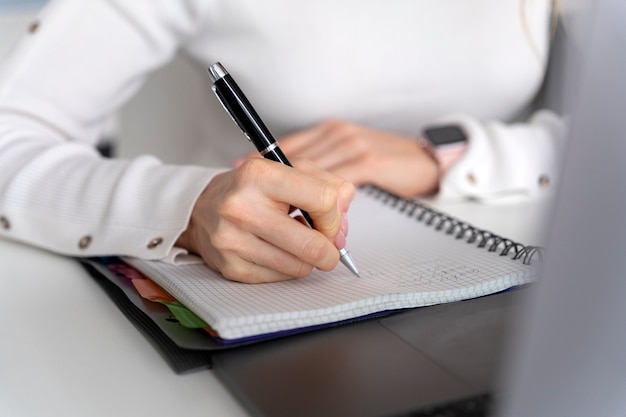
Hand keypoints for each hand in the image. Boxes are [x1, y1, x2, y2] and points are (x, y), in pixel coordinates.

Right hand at [176, 158, 354, 282]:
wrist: (200, 209)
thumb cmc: (251, 189)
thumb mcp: (289, 170)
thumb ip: (327, 184)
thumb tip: (345, 214)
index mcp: (259, 175)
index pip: (323, 200)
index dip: (334, 216)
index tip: (329, 220)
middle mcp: (241, 208)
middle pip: (313, 245)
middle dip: (330, 249)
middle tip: (328, 245)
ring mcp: (233, 241)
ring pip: (300, 266)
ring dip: (308, 259)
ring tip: (295, 241)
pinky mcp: (232, 268)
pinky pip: (281, 277)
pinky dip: (288, 267)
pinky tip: (277, 251)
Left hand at [257, 120, 438, 197]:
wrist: (428, 159)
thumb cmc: (388, 162)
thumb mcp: (351, 159)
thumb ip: (325, 170)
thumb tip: (299, 191)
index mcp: (329, 131)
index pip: (288, 146)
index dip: (263, 162)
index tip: (242, 171)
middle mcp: (336, 134)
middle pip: (296, 160)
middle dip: (278, 184)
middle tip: (260, 202)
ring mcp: (351, 145)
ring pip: (313, 175)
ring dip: (299, 200)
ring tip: (283, 217)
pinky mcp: (367, 161)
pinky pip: (335, 185)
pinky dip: (320, 204)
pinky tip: (310, 215)